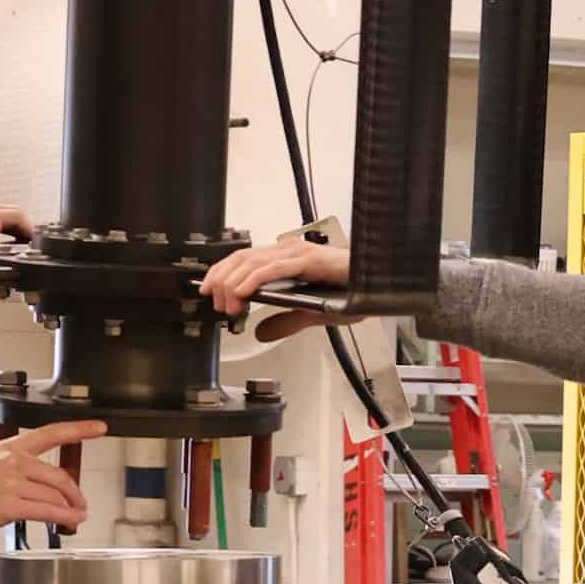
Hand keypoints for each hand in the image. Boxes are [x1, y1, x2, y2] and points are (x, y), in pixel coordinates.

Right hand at [0, 421, 104, 543]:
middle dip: (75, 493)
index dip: (79, 429)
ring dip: (71, 509)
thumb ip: (19, 469)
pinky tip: (68, 521)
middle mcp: (14, 461)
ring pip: (55, 495)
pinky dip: (62, 517)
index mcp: (11, 447)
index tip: (99, 427)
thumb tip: (43, 485)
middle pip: (60, 475)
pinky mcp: (8, 505)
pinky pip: (45, 511)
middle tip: (80, 503)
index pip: (52, 432)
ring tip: (76, 516)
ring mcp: (11, 483)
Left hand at [196, 236, 358, 341]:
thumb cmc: (350, 291)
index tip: (207, 290)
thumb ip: (284, 322)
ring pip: (252, 261)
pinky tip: (242, 293)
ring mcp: (298, 253)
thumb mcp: (310, 314)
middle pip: (241, 257)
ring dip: (233, 282)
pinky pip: (272, 268)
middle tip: (213, 300)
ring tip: (226, 302)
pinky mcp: (308, 260)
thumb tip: (260, 332)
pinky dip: (253, 280)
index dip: (221, 272)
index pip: (244, 259)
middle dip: (221, 278)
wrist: (378, 283)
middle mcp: (288, 251)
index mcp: (286, 259)